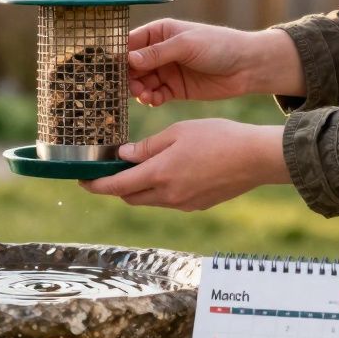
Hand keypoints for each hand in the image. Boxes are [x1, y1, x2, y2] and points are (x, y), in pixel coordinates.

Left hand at [80, 120, 289, 210]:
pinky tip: (169, 171)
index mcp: (159, 175)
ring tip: (140, 167)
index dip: (95, 185)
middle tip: (110, 169)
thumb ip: (148, 146)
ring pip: (149, 199)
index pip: (115, 186)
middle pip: (129, 196)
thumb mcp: (178, 132)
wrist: (257, 158)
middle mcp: (168, 195)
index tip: (81, 181)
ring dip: (138, 187)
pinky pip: (169, 200)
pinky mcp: (197, 205)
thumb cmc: (219, 137)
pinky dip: (160, 189)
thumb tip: (124, 155)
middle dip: (115, 185)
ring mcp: (183, 204)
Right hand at [127, 19, 304, 105]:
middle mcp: (159, 51)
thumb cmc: (219, 45)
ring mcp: (166, 71)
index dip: (118, 56)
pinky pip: (155, 95)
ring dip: (139, 90)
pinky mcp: (175, 89)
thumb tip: (128, 60)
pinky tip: (155, 100)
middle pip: (132, 66)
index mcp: (159, 33)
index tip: (108, 70)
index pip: (130, 43)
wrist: (247, 66)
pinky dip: (151, 99)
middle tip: (130, 87)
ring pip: (141, 83)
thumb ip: (157, 53)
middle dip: (127, 77)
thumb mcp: (186, 45)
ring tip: (145, 95)